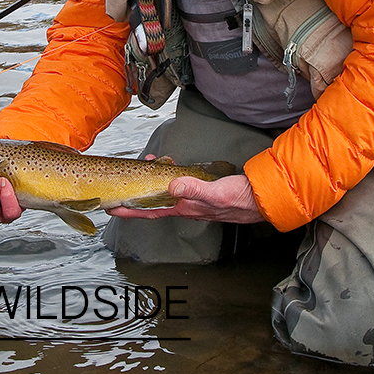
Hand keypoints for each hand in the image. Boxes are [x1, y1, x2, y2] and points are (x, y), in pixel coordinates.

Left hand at [107, 173, 264, 223]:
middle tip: (124, 179)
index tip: (111, 207)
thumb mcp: (215, 192)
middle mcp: (185, 206)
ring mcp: (193, 199)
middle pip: (153, 200)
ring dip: (153, 180)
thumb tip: (171, 185)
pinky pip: (178, 184)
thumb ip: (193, 189)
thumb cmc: (240, 199)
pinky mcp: (201, 191)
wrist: (262, 198)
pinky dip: (169, 175)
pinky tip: (171, 166)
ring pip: (164, 191)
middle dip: (137, 190)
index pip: (149, 210)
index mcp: (184, 208)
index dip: (129, 209)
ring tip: (148, 163)